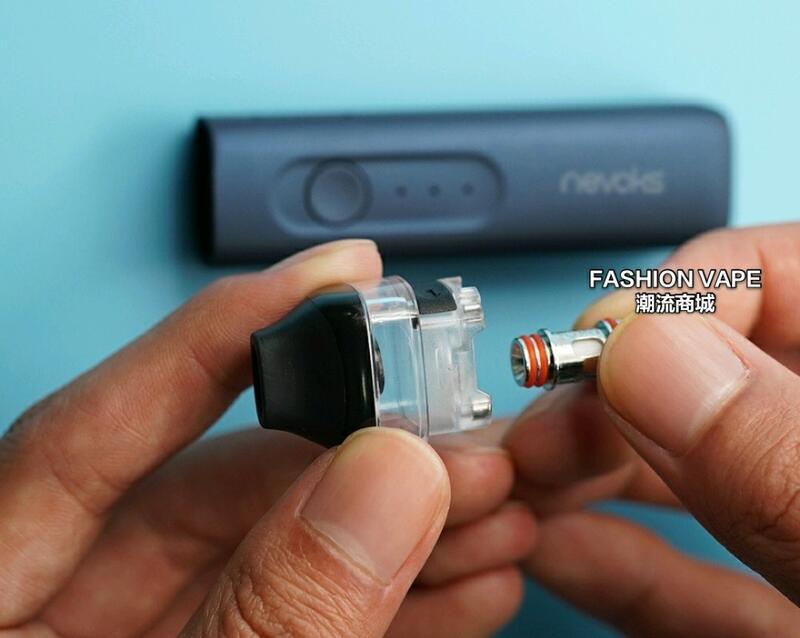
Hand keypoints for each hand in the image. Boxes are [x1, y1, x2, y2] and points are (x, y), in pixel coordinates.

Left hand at [0, 239, 532, 637]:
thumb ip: (271, 605)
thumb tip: (384, 481)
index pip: (103, 419)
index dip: (226, 331)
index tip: (330, 274)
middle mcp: (68, 601)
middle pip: (230, 480)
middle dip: (369, 455)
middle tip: (464, 435)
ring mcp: (149, 637)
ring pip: (287, 549)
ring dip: (406, 530)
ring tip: (495, 506)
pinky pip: (306, 614)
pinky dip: (389, 600)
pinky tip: (465, 581)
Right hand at [505, 223, 799, 635]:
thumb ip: (779, 455)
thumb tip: (651, 352)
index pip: (786, 274)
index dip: (684, 293)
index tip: (604, 343)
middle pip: (713, 377)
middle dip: (608, 395)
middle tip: (543, 419)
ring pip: (695, 475)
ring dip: (591, 476)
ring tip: (521, 476)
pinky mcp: (790, 622)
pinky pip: (698, 576)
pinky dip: (619, 562)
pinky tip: (557, 546)